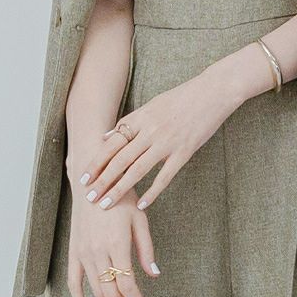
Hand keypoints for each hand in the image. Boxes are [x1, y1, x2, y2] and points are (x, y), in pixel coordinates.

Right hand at [67, 179, 159, 296]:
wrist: (93, 180)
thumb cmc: (121, 195)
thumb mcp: (140, 217)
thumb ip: (146, 248)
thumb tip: (154, 274)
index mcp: (117, 243)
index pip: (128, 284)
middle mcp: (97, 251)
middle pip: (111, 293)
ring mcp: (83, 252)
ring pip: (96, 291)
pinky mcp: (74, 251)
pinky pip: (73, 282)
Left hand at [78, 71, 239, 212]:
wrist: (213, 92)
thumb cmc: (183, 97)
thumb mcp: (154, 104)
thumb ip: (132, 120)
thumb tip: (108, 135)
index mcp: (142, 117)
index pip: (113, 143)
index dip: (96, 161)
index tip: (82, 177)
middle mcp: (151, 130)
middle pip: (120, 159)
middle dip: (102, 180)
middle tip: (88, 198)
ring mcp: (168, 141)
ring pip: (138, 169)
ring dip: (120, 189)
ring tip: (106, 204)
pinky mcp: (184, 151)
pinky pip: (165, 176)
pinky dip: (152, 192)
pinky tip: (141, 205)